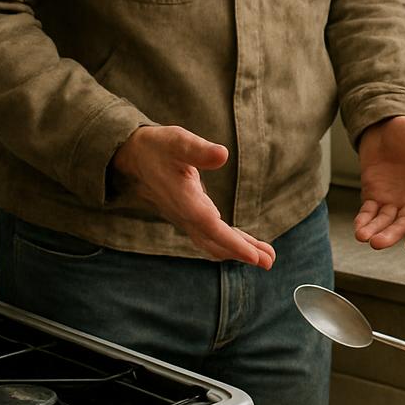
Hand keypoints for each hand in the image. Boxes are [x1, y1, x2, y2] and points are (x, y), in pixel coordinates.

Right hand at [112, 125, 274, 267]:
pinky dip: (229, 242)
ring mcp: (186, 219)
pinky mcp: (188, 217)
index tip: (253, 257)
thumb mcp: (177, 141)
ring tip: (266, 259)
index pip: (211, 226)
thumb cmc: (158, 147)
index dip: (232, 243)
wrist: (134, 157)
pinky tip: (245, 245)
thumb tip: (223, 155)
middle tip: (269, 262)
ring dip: (238, 251)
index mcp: (184, 199)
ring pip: (213, 242)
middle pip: (215, 242)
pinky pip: (210, 236)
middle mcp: (184, 215)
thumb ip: (199, 149)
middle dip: (242, 253)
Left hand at [354, 115, 404, 248]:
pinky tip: (359, 229)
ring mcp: (393, 200)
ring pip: (385, 222)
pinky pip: (369, 213)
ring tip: (364, 237)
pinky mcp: (374, 196)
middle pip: (404, 224)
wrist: (385, 124)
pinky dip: (364, 221)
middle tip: (377, 242)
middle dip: (391, 235)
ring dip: (376, 232)